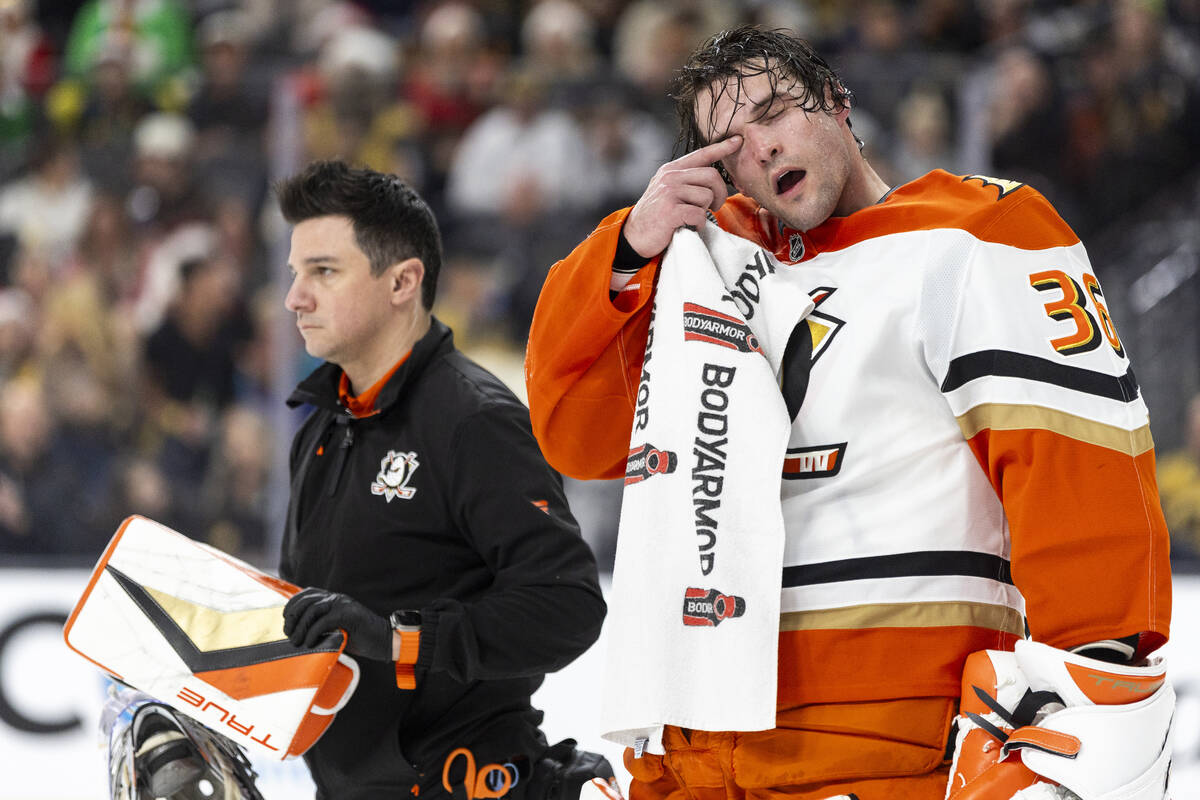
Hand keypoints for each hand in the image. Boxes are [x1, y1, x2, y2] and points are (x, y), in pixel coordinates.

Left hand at [282, 587, 391, 660]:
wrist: (384, 641)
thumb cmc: (359, 638)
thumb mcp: (337, 629)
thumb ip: (322, 625)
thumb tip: (298, 634)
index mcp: (333, 599)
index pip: (307, 593)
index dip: (293, 604)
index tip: (286, 620)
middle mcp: (337, 598)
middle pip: (306, 600)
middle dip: (293, 617)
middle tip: (289, 634)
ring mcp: (343, 604)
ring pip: (312, 609)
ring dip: (300, 626)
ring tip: (297, 641)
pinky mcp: (348, 615)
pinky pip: (324, 621)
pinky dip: (313, 633)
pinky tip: (310, 643)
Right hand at [622, 136, 742, 257]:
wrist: (634, 237)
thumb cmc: (657, 216)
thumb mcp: (667, 191)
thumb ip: (685, 181)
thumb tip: (713, 179)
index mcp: (671, 170)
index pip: (701, 154)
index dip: (721, 147)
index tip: (737, 141)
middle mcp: (670, 177)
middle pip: (711, 175)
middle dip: (720, 193)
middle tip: (716, 206)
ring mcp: (669, 193)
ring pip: (707, 196)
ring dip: (706, 211)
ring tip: (693, 218)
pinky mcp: (670, 211)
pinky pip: (700, 214)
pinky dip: (699, 224)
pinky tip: (688, 227)